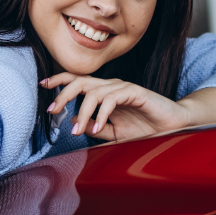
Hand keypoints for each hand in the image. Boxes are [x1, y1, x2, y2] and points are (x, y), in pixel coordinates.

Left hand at [41, 73, 189, 141]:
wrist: (172, 127)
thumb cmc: (145, 128)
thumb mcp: (115, 134)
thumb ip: (97, 128)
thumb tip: (78, 123)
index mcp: (104, 93)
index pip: (78, 81)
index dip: (60, 80)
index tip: (43, 85)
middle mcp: (111, 87)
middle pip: (80, 82)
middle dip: (63, 93)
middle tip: (52, 109)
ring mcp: (122, 88)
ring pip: (93, 92)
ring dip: (82, 112)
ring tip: (77, 131)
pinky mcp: (135, 92)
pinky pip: (112, 99)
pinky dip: (102, 113)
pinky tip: (98, 126)